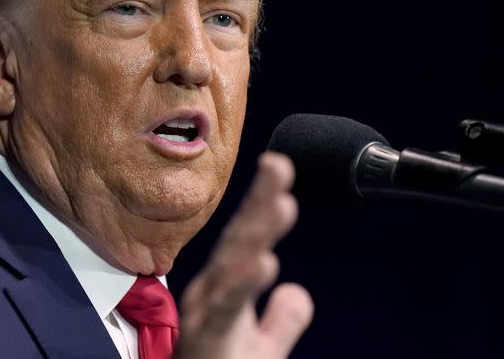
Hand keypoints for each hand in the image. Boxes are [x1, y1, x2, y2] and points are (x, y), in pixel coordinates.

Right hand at [175, 152, 312, 358]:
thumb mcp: (261, 351)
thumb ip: (280, 320)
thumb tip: (297, 291)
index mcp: (225, 290)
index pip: (247, 240)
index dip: (263, 205)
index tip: (281, 169)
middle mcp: (212, 295)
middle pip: (238, 242)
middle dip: (259, 202)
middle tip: (279, 163)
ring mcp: (206, 315)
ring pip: (232, 268)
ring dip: (256, 233)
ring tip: (281, 203)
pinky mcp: (206, 340)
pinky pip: (227, 310)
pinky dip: (243, 284)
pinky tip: (266, 262)